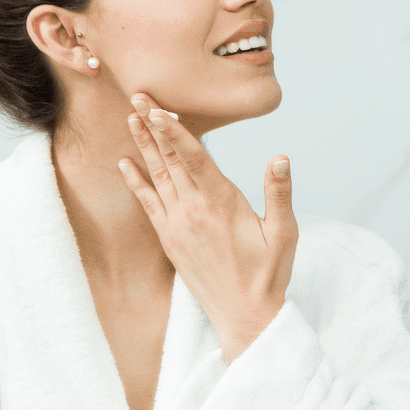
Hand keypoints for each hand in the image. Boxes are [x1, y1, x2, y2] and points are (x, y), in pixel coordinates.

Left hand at [118, 93, 297, 361]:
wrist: (244, 315)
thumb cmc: (269, 273)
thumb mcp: (284, 233)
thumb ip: (279, 193)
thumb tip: (281, 158)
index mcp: (222, 203)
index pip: (193, 157)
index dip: (174, 129)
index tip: (157, 106)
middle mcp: (193, 211)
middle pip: (170, 160)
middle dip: (153, 126)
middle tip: (137, 95)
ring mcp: (178, 226)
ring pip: (157, 177)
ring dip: (144, 146)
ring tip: (131, 117)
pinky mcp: (170, 240)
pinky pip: (148, 204)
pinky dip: (137, 182)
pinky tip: (126, 164)